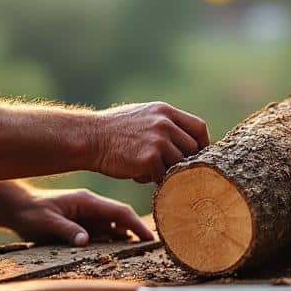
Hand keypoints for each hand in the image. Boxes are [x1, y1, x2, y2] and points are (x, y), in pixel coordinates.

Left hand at [8, 188, 155, 245]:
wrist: (17, 209)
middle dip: (136, 232)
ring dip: (124, 240)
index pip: (119, 211)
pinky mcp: (84, 225)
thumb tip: (85, 241)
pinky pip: (103, 234)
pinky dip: (111, 243)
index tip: (149, 237)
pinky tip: (116, 255)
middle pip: (121, 219)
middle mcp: (91, 208)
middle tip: (151, 249)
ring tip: (138, 254)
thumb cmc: (31, 213)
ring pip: (114, 228)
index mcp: (87, 201)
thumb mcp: (46, 223)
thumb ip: (66, 230)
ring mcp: (88, 216)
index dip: (136, 224)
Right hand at [88, 102, 208, 183]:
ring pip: (179, 165)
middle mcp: (165, 123)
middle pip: (193, 149)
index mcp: (165, 111)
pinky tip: (136, 174)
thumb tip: (185, 142)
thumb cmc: (114, 131)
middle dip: (185, 162)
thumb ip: (164, 125)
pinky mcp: (150, 159)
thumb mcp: (143, 116)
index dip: (201, 145)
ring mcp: (159, 140)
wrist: (89, 138)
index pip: (199, 128)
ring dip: (167, 172)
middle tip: (169, 169)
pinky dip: (152, 179)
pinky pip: (163, 177)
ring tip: (146, 170)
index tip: (196, 157)